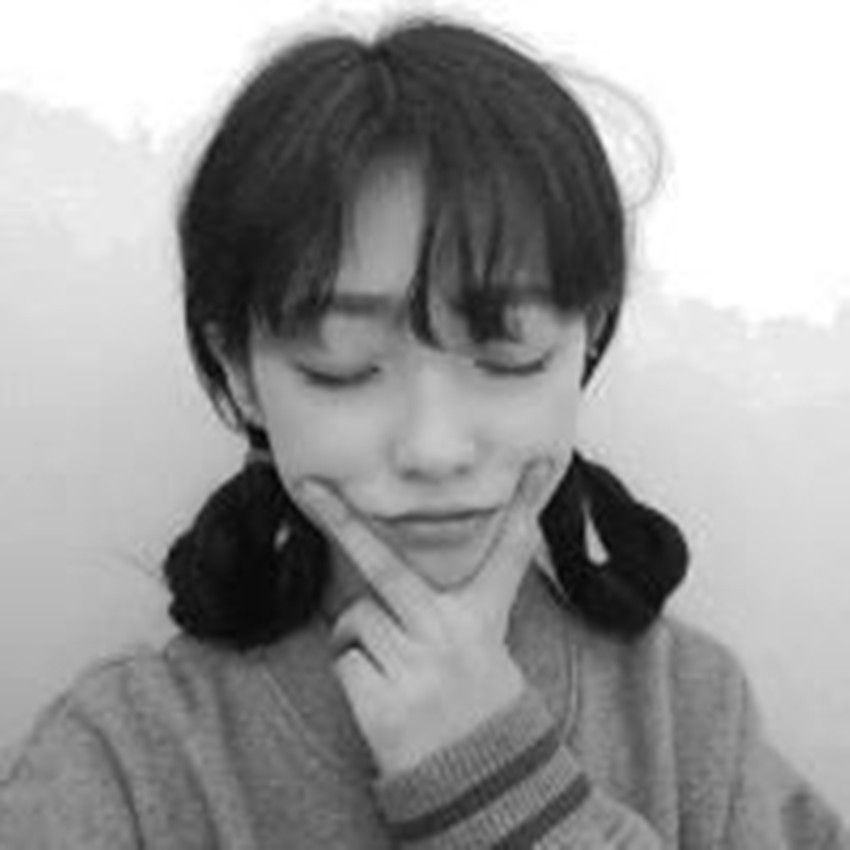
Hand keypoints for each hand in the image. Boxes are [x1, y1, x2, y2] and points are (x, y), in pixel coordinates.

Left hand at [295, 459, 555, 775]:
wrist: (475, 774)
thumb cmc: (472, 694)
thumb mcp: (483, 640)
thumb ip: (458, 597)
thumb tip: (435, 558)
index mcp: (480, 616)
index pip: (508, 549)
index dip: (524, 502)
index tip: (539, 459)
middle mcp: (449, 636)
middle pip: (386, 568)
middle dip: (344, 523)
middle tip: (309, 489)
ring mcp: (415, 669)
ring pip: (355, 619)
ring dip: (359, 636)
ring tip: (393, 664)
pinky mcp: (382, 702)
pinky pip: (343, 660)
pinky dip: (353, 670)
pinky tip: (383, 692)